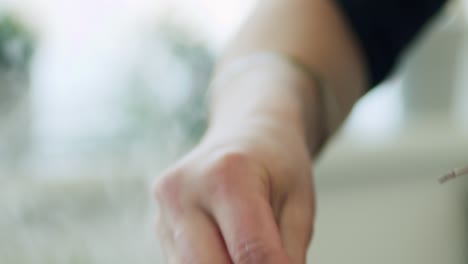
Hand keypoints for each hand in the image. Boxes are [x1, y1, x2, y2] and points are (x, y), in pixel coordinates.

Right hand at [153, 125, 315, 263]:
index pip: (250, 252)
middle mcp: (184, 191)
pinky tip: (230, 248)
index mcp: (227, 175)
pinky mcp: (160, 224)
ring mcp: (164, 209)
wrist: (246, 133)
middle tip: (267, 260)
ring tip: (250, 252)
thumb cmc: (277, 165)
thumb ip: (288, 254)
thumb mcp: (299, 205)